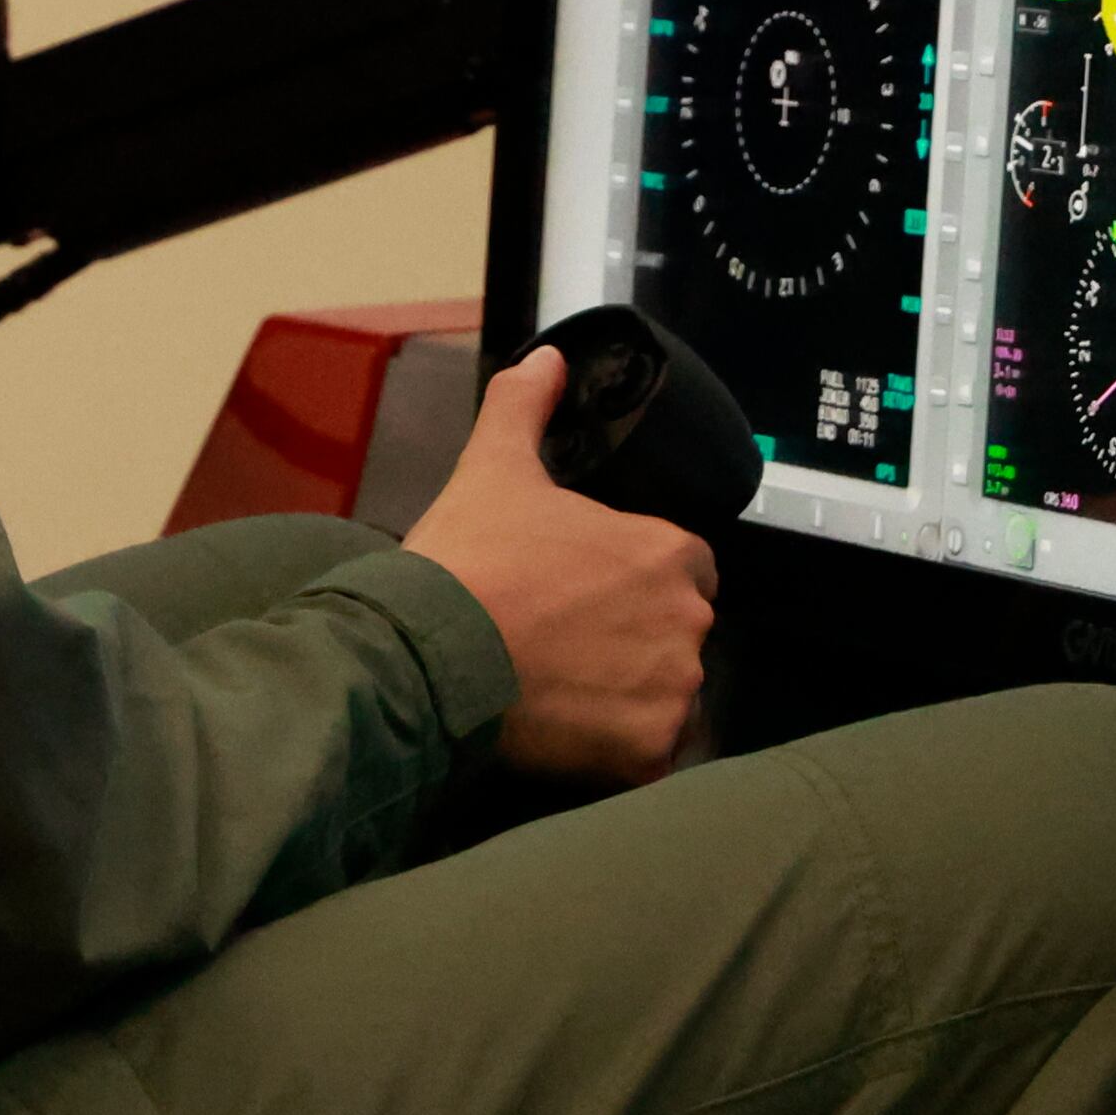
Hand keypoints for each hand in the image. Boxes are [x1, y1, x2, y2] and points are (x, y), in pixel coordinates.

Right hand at [398, 345, 716, 784]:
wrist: (429, 650)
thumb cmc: (469, 557)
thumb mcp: (495, 465)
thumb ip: (526, 404)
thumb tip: (549, 358)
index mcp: (664, 551)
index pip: (686, 568)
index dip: (639, 580)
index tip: (590, 595)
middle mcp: (685, 620)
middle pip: (678, 634)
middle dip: (636, 640)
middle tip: (567, 646)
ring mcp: (670, 690)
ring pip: (666, 696)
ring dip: (629, 697)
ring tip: (562, 692)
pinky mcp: (646, 752)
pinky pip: (648, 756)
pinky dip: (617, 753)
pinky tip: (567, 734)